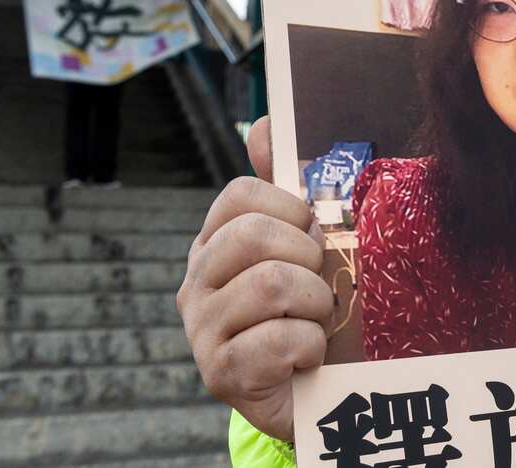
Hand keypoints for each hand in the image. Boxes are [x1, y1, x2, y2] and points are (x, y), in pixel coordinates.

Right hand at [176, 115, 332, 440]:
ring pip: (272, 285)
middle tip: (319, 285)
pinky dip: (311, 345)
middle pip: (254, 236)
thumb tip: (265, 122)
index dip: (290, 208)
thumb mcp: (303, 246)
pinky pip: (281, 340)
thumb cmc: (308, 311)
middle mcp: (196, 283)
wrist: (314, 392)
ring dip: (317, 303)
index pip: (241, 195)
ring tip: (317, 320)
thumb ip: (283, 190)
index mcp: (214, 244)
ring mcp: (202, 330)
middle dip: (307, 257)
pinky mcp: (221, 374)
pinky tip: (307, 355)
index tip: (311, 234)